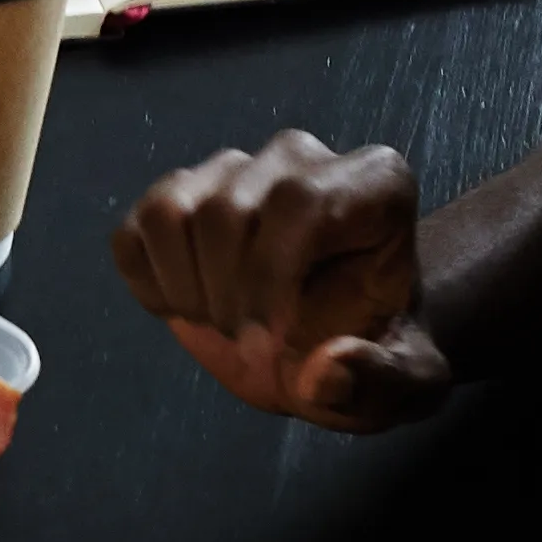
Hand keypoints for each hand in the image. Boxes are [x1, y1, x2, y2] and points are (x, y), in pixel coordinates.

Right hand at [112, 133, 451, 432]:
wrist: (333, 336)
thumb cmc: (376, 348)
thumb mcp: (406, 383)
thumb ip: (381, 381)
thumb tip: (324, 374)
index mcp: (374, 184)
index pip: (300, 200)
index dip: (271, 276)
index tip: (275, 341)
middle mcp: (301, 158)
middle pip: (226, 208)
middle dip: (226, 296)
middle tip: (252, 349)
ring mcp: (234, 169)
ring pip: (171, 209)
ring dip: (185, 289)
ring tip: (222, 324)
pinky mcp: (181, 194)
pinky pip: (135, 228)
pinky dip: (149, 282)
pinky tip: (189, 307)